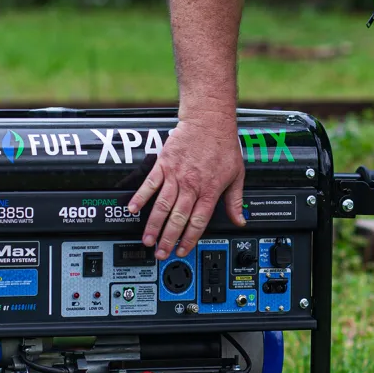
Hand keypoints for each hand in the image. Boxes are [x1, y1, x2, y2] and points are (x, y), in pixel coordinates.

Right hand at [127, 115, 245, 256]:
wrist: (209, 120)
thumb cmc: (223, 145)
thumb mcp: (237, 174)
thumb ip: (236, 200)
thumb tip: (240, 220)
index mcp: (209, 190)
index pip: (198, 222)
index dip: (189, 240)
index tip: (181, 251)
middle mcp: (191, 185)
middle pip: (177, 218)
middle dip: (168, 238)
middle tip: (160, 252)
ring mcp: (176, 175)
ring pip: (162, 205)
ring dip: (153, 224)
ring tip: (147, 240)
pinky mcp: (164, 164)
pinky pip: (150, 183)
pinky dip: (140, 197)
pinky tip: (133, 209)